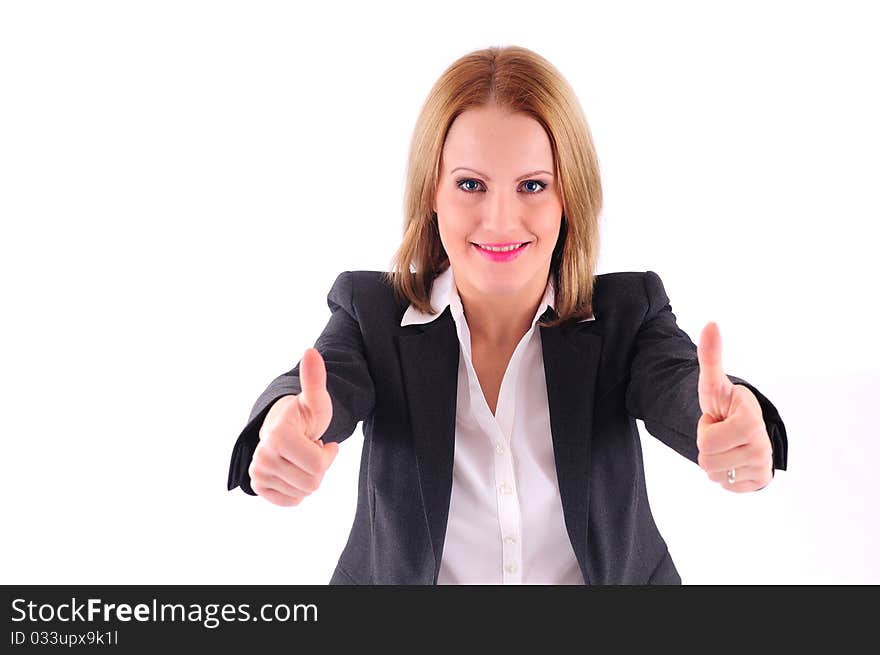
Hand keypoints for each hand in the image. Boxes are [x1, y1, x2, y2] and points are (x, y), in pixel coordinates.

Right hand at [249, 348, 338, 505]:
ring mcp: (257, 472)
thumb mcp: (315, 400)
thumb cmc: (304, 415)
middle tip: (310, 449)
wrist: (284, 427)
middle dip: (319, 467)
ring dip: (308, 477)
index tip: (320, 441)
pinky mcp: (257, 486)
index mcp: (277, 436)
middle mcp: (262, 456)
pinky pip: (290, 501)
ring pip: (303, 494)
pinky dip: (297, 490)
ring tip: (301, 458)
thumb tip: (311, 352)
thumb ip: (314, 379)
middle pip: (312, 483)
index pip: (318, 466)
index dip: (327, 455)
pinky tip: (293, 471)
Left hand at [696, 322, 773, 492]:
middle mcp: (763, 445)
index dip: (705, 429)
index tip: (718, 419)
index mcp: (751, 421)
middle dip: (707, 446)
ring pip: (714, 476)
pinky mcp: (760, 482)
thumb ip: (710, 356)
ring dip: (714, 461)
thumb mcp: (714, 384)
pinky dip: (725, 476)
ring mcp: (764, 465)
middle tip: (720, 433)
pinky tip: (733, 460)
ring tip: (726, 445)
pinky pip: (726, 486)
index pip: (705, 442)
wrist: (744, 428)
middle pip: (706, 461)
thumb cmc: (726, 405)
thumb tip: (711, 323)